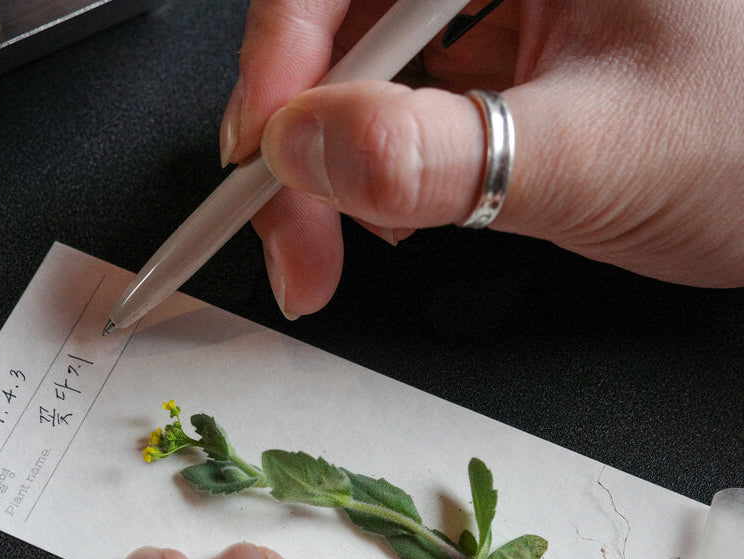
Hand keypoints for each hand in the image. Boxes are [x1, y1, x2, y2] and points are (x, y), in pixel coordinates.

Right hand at [219, 0, 743, 317]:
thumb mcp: (597, 157)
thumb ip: (447, 157)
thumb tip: (309, 153)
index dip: (284, 50)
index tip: (261, 155)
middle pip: (343, 14)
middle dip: (303, 135)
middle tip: (295, 237)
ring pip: (362, 61)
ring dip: (334, 158)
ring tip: (360, 230)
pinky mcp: (499, 51)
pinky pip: (402, 92)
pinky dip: (377, 160)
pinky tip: (399, 205)